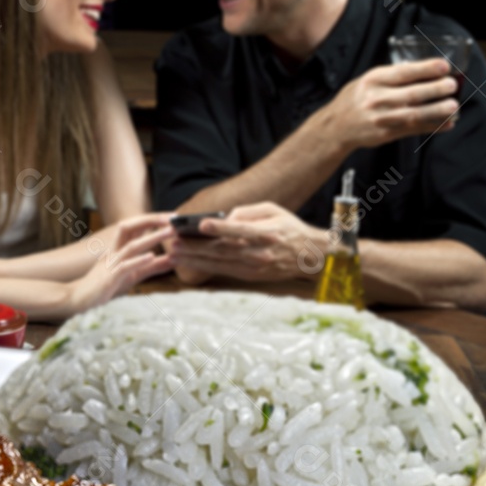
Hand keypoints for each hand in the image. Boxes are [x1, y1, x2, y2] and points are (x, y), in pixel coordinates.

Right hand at [68, 214, 175, 309]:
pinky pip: (125, 266)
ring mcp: (111, 263)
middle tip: (173, 220)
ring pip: (131, 246)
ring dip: (151, 238)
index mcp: (119, 248)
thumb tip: (173, 260)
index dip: (153, 220)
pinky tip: (152, 256)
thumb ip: (152, 268)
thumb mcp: (133, 275)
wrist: (79, 298)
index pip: (136, 228)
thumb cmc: (105, 286)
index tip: (173, 218)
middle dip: (152, 221)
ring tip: (169, 233)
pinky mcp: (109, 278)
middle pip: (132, 229)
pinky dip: (138, 261)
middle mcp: (114, 251)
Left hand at [170, 203, 327, 282]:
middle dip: (197, 246)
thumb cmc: (290, 228)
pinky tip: (190, 263)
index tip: (202, 223)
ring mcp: (254, 267)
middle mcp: (259, 252)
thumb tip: (226, 217)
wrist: (310, 256)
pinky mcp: (251, 276)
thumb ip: (248, 211)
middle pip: (224, 249)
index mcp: (266, 233)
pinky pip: (224, 271)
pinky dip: (205, 267)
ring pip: (220, 263)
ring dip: (195, 259)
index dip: (220, 227)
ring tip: (175, 255)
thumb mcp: (274, 210)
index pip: (240, 230)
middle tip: (174, 242)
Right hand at [318, 58, 459, 150]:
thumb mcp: (366, 80)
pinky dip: (432, 127)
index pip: (403, 73)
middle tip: (451, 85)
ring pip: (414, 114)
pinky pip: (413, 130)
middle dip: (435, 90)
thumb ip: (389, 75)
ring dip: (436, 111)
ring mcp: (382, 119)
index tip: (443, 66)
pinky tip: (447, 124)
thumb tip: (417, 67)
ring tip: (453, 106)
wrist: (335, 128)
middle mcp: (377, 100)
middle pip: (411, 94)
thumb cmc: (353, 101)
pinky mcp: (386, 134)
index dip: (425, 69)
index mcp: (373, 81)